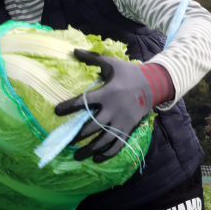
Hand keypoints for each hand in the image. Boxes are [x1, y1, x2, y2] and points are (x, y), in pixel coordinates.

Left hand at [55, 50, 173, 161]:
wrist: (153, 84)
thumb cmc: (128, 74)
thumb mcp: (111, 63)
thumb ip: (92, 58)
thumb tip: (73, 51)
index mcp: (107, 93)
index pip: (84, 101)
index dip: (69, 107)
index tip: (57, 111)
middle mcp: (113, 109)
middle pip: (92, 126)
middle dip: (78, 135)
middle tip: (66, 141)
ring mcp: (121, 121)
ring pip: (104, 139)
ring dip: (89, 149)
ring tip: (77, 156)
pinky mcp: (128, 129)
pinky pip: (118, 145)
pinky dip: (107, 154)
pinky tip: (96, 159)